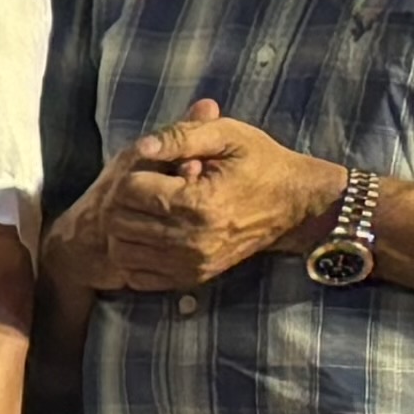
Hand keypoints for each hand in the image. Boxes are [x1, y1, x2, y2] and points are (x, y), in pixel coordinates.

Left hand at [63, 96, 348, 295]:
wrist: (296, 205)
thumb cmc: (261, 164)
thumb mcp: (229, 135)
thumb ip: (182, 135)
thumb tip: (142, 147)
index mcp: (197, 202)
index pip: (128, 189)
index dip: (132, 172)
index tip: (151, 166)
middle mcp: (191, 239)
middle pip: (118, 220)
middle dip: (122, 199)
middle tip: (143, 185)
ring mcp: (190, 264)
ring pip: (121, 250)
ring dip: (123, 227)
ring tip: (144, 208)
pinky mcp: (192, 278)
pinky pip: (137, 275)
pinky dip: (133, 255)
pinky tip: (148, 234)